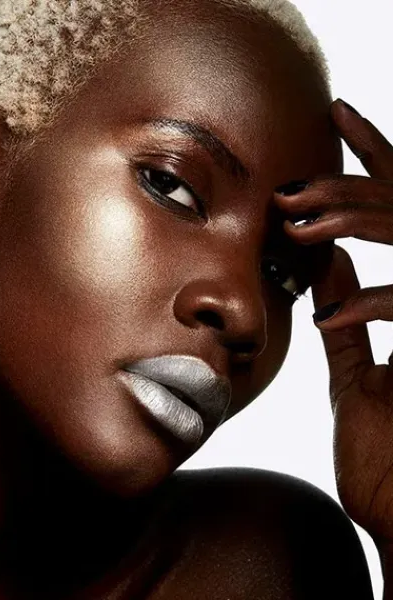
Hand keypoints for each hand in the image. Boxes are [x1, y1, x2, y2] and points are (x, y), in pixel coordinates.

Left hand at [274, 99, 392, 546]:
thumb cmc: (391, 443)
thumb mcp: (367, 374)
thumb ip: (354, 323)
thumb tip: (325, 280)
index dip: (373, 153)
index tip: (337, 114)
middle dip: (352, 187)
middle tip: (290, 188)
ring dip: (357, 222)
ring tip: (301, 221)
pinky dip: (374, 307)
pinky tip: (332, 313)